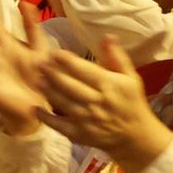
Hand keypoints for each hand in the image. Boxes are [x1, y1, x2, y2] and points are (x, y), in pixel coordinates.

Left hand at [35, 38, 172, 171]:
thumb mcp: (130, 77)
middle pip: (70, 85)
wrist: (136, 135)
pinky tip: (36, 109)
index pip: (84, 70)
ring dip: (47, 91)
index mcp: (109, 85)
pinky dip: (46, 118)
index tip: (53, 52)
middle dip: (52, 73)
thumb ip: (117, 57)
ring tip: (36, 79)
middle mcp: (97, 101)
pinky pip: (60, 125)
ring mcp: (87, 119)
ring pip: (63, 103)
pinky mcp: (80, 134)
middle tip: (38, 63)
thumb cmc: (131, 102)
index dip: (66, 60)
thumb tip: (107, 36)